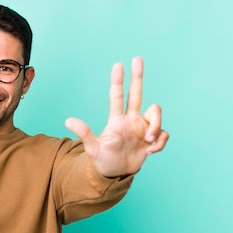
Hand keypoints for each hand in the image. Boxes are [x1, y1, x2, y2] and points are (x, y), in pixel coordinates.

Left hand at [65, 57, 167, 176]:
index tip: (118, 65)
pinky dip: (160, 142)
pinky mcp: (152, 138)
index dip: (118, 81)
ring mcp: (142, 128)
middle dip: (137, 76)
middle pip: (137, 93)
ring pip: (156, 113)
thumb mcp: (93, 148)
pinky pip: (163, 133)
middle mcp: (131, 119)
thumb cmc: (102, 160)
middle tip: (137, 58)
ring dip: (156, 126)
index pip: (117, 96)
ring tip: (148, 141)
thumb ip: (84, 134)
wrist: (116, 173)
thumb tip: (68, 120)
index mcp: (117, 120)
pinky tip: (150, 151)